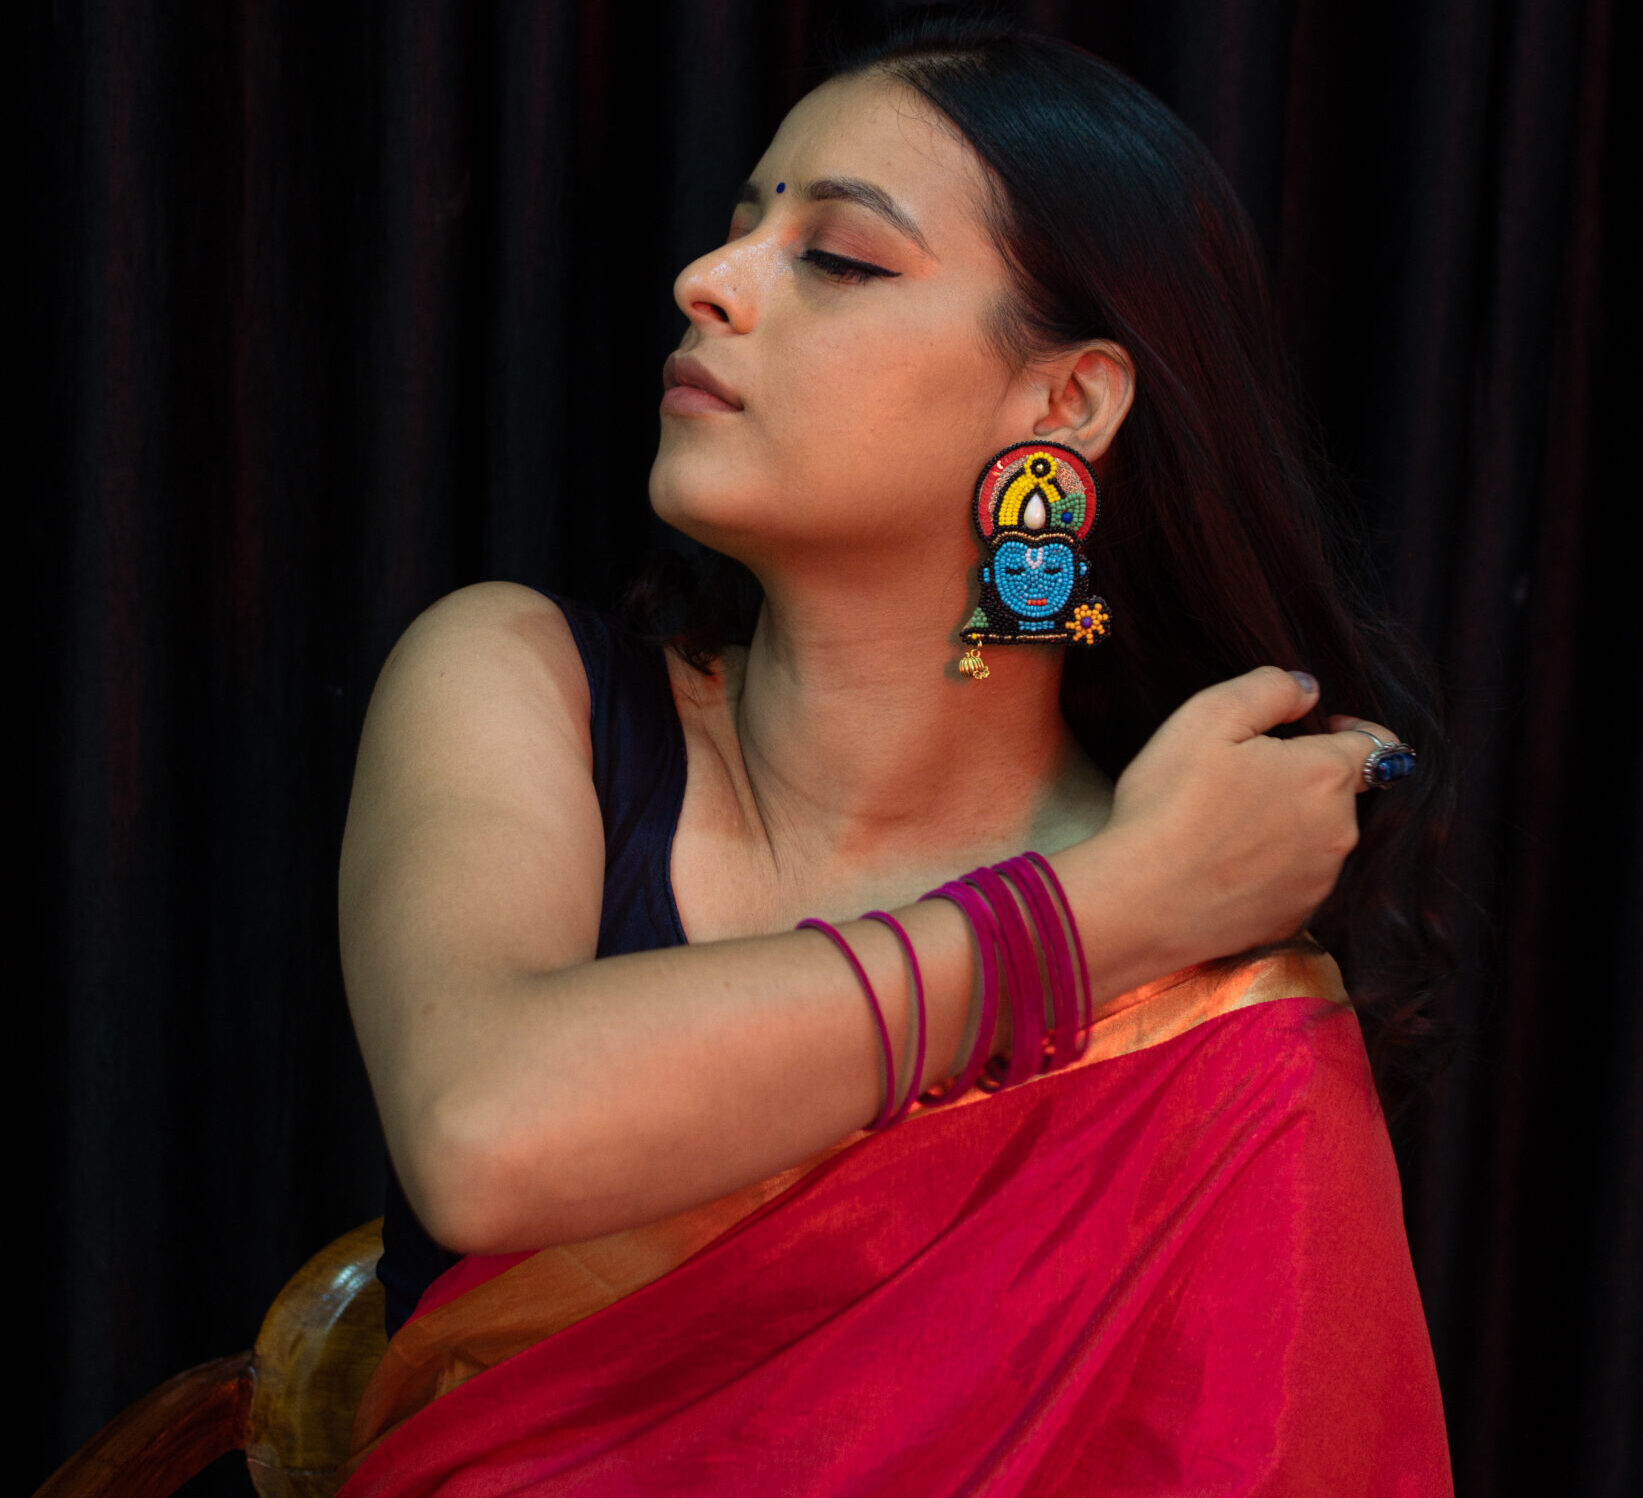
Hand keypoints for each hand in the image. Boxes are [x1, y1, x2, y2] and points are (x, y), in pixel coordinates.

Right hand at [1062, 667, 1397, 981]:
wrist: (1141, 901)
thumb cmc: (1171, 804)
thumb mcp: (1208, 716)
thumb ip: (1269, 689)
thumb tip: (1308, 689)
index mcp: (1325, 775)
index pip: (1376, 745)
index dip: (1352, 729)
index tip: (1319, 727)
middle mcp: (1338, 832)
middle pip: (1339, 793)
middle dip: (1305, 778)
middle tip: (1243, 777)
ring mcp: (1318, 881)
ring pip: (1317, 838)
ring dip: (1288, 824)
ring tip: (1227, 824)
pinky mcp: (1293, 918)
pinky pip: (1292, 880)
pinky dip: (1269, 868)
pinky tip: (1224, 864)